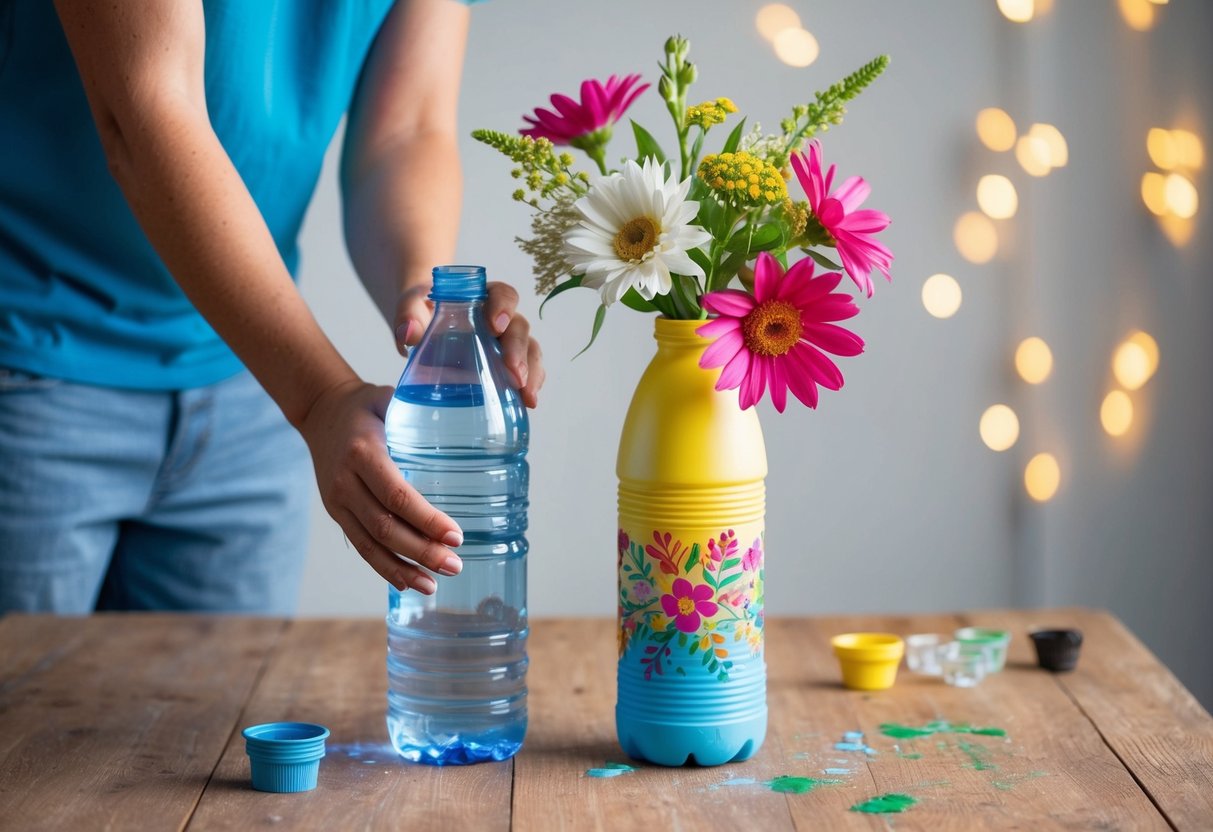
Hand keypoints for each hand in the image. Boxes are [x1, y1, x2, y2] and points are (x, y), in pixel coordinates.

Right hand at [297, 379, 463, 593]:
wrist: (320, 410)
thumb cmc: (365, 405)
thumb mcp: (390, 400)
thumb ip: (421, 415)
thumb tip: (471, 426)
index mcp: (363, 452)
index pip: (397, 494)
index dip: (426, 520)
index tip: (456, 536)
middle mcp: (346, 481)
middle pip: (385, 526)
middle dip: (421, 551)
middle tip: (455, 565)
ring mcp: (337, 500)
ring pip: (370, 544)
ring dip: (403, 568)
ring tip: (434, 585)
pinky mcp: (336, 512)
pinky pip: (360, 545)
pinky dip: (383, 566)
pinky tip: (407, 582)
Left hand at [394, 281, 545, 407]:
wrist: (423, 327)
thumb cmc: (421, 312)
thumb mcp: (411, 307)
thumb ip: (408, 315)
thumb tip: (409, 334)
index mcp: (483, 297)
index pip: (503, 295)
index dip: (504, 308)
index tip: (496, 327)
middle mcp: (502, 318)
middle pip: (520, 327)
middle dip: (519, 351)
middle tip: (513, 373)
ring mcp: (507, 343)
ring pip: (530, 351)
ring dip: (531, 372)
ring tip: (526, 396)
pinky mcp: (507, 366)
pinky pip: (527, 372)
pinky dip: (530, 387)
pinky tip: (528, 403)